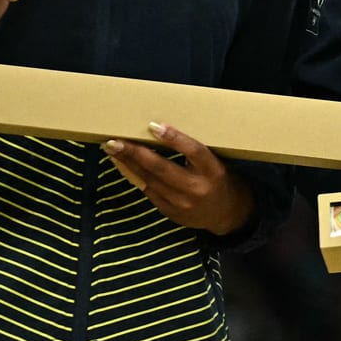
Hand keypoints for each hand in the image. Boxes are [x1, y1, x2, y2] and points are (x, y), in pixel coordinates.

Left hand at [101, 122, 253, 235]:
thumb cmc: (219, 180)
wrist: (227, 214)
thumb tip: (160, 132)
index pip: (193, 151)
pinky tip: (125, 166)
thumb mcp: (215, 163)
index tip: (153, 126)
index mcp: (213, 171)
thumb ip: (193, 153)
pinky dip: (136, 177)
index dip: (174, 138)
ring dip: (128, 164)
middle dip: (135, 153)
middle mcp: (197, 188)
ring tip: (113, 150)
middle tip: (115, 141)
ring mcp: (182, 203)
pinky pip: (149, 192)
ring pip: (149, 180)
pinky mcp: (171, 213)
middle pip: (161, 168)